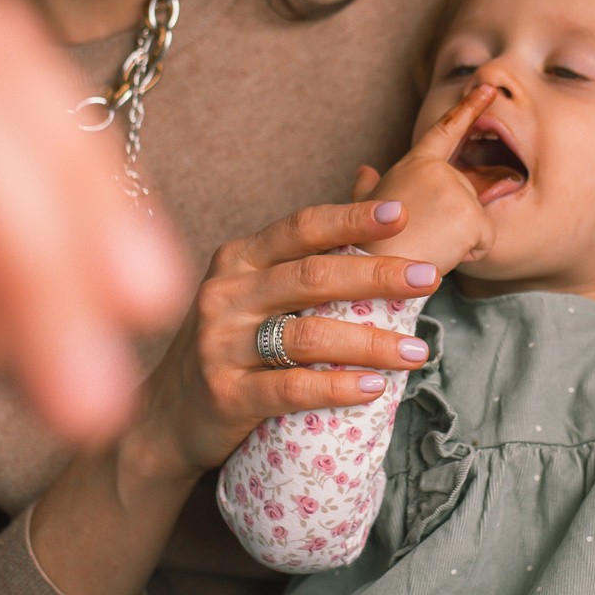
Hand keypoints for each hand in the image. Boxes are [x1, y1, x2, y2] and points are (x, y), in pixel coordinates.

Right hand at [128, 197, 446, 480]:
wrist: (165, 417)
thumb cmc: (227, 345)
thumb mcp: (253, 289)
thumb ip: (307, 246)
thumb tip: (369, 177)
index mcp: (238, 260)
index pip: (300, 229)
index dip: (351, 219)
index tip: (401, 215)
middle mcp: (226, 294)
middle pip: (311, 276)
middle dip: (376, 275)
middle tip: (429, 277)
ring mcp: (221, 345)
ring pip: (308, 334)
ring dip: (371, 342)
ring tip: (417, 351)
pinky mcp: (225, 394)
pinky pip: (292, 387)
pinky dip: (338, 387)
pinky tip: (374, 388)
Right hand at [353, 83, 495, 271]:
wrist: (370, 270)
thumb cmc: (363, 242)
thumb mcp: (362, 207)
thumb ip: (368, 188)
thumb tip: (365, 171)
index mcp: (415, 164)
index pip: (446, 130)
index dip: (469, 108)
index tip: (487, 88)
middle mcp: (439, 170)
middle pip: (467, 196)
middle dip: (453, 221)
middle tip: (422, 235)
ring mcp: (456, 191)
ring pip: (478, 221)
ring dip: (460, 240)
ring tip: (428, 245)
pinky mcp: (471, 217)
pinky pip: (486, 241)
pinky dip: (470, 254)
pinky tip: (442, 255)